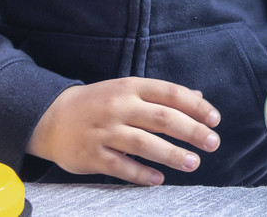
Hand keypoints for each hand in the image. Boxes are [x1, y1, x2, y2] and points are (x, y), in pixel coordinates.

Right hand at [26, 77, 220, 185]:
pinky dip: (141, 174)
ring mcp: (104, 131)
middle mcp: (119, 106)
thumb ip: (162, 95)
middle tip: (213, 143)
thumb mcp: (128, 90)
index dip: (196, 106)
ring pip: (144, 143)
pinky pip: (121, 166)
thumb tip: (198, 99)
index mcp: (131, 87)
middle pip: (162, 118)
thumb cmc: (98, 103)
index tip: (215, 119)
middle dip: (191, 131)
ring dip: (172, 154)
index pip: (171, 93)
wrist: (50, 117)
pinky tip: (159, 178)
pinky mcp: (92, 155)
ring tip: (193, 163)